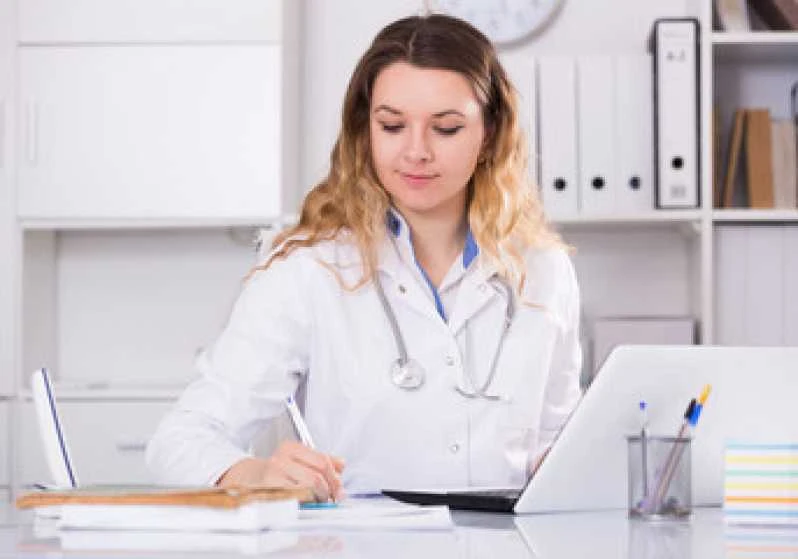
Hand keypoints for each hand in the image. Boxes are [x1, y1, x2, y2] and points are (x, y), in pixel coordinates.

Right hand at [217, 441, 344, 501]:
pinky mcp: (267, 491)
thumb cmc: (276, 471)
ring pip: (305, 490)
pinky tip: (304, 506)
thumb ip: (320, 460)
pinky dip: (303, 505)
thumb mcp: (297, 459)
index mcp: (291, 448)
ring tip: (317, 502)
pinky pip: (293, 500)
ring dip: (316, 500)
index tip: (339, 489)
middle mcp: (281, 459)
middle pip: (315, 477)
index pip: (322, 461)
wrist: (246, 479)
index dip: (334, 478)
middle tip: (330, 499)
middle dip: (327, 491)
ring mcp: (272, 475)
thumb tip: (341, 464)